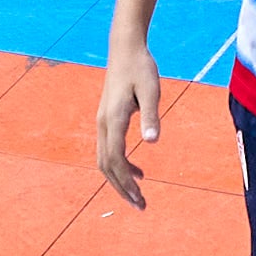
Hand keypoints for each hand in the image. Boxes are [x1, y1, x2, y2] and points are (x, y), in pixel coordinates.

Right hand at [94, 42, 164, 207]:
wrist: (125, 49)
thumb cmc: (141, 68)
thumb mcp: (151, 90)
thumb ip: (151, 116)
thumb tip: (153, 142)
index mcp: (113, 120)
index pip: (116, 159)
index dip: (126, 182)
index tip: (140, 198)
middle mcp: (103, 124)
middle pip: (106, 166)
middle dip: (122, 189)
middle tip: (141, 206)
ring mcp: (103, 123)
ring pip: (105, 161)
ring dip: (119, 180)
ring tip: (138, 196)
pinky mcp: (107, 120)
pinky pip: (109, 150)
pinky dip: (120, 166)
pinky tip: (138, 172)